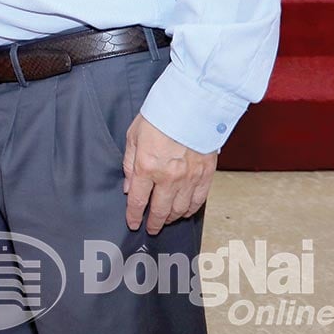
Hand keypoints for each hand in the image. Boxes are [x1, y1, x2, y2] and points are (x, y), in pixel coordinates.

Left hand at [123, 114, 216, 234]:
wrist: (193, 105)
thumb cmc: (161, 116)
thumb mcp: (134, 136)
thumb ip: (129, 164)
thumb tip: (127, 186)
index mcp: (147, 166)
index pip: (137, 200)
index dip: (133, 215)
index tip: (133, 223)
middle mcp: (169, 177)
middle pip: (160, 210)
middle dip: (153, 223)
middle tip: (150, 228)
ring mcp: (190, 178)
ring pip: (179, 209)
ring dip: (171, 217)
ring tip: (165, 219)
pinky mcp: (206, 175)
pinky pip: (197, 201)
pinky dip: (190, 209)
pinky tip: (184, 211)